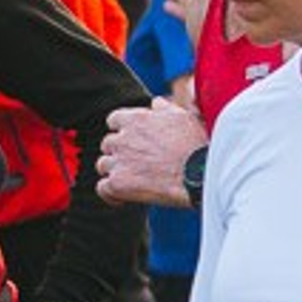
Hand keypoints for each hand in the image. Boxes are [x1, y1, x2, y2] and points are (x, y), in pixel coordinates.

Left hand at [96, 93, 201, 207]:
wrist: (199, 174)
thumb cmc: (194, 146)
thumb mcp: (182, 117)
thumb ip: (164, 109)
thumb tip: (155, 103)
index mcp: (135, 120)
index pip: (114, 120)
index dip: (122, 131)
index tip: (132, 140)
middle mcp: (122, 139)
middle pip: (108, 144)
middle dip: (119, 152)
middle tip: (137, 163)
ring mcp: (118, 162)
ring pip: (103, 165)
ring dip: (115, 171)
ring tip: (133, 180)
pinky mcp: (118, 184)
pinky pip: (102, 188)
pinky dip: (110, 194)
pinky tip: (123, 198)